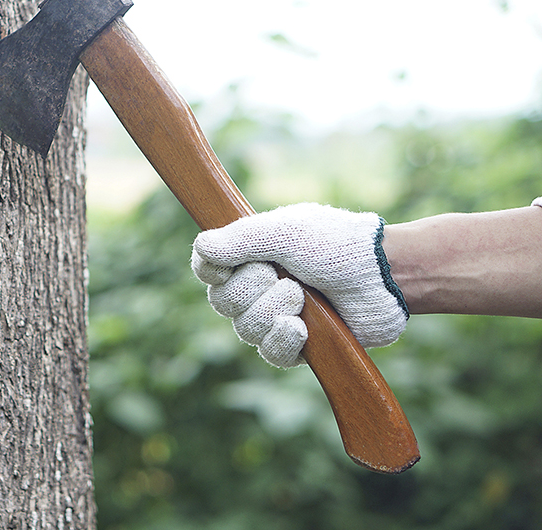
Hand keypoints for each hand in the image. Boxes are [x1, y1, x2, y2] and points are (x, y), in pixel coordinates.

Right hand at [191, 203, 408, 366]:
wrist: (384, 276)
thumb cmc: (336, 244)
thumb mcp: (285, 232)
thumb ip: (240, 240)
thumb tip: (200, 247)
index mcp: (252, 255)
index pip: (207, 269)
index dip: (211, 271)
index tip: (226, 266)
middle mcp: (259, 287)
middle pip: (222, 301)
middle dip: (252, 290)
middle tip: (285, 277)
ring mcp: (277, 317)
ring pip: (245, 328)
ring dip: (273, 311)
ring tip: (303, 296)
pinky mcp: (298, 345)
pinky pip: (270, 353)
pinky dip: (283, 340)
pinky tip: (301, 329)